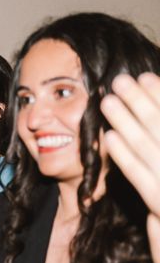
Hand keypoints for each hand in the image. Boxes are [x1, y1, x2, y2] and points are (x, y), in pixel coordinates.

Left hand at [101, 73, 159, 262]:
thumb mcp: (159, 185)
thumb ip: (151, 161)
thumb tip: (140, 126)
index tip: (146, 77)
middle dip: (145, 102)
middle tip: (121, 78)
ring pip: (156, 150)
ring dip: (131, 122)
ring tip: (109, 99)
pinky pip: (145, 180)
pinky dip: (127, 158)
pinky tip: (109, 138)